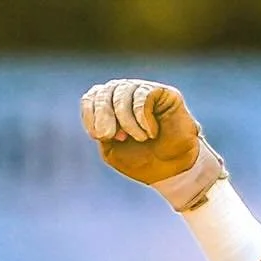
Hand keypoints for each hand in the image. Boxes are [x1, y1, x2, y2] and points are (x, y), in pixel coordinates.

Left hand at [80, 78, 202, 185]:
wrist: (170, 170)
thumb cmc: (142, 160)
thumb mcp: (112, 151)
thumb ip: (101, 132)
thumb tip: (101, 115)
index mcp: (110, 107)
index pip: (92, 97)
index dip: (90, 114)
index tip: (99, 136)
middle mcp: (126, 93)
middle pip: (106, 90)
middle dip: (104, 114)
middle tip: (112, 136)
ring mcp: (144, 91)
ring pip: (124, 91)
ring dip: (126, 120)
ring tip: (139, 138)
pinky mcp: (163, 92)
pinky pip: (144, 96)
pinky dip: (143, 118)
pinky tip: (152, 133)